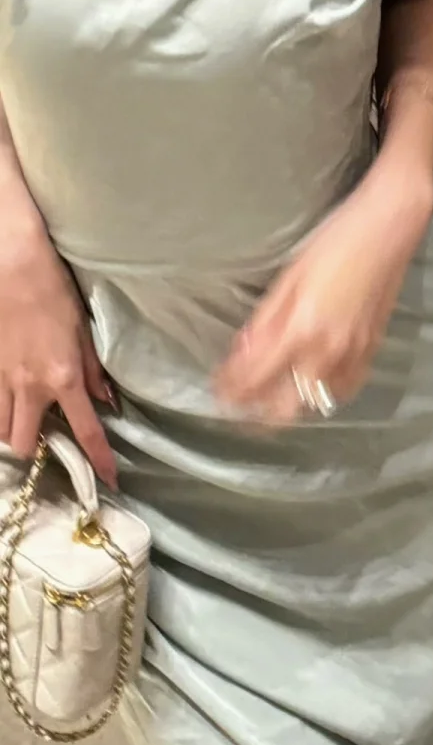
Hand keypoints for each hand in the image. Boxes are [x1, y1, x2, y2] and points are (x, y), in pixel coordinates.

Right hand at [0, 235, 116, 485]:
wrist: (8, 262)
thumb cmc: (52, 290)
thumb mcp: (83, 330)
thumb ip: (94, 371)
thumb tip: (107, 403)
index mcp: (63, 378)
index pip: (85, 431)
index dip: (99, 460)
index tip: (109, 481)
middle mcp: (30, 387)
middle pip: (23, 443)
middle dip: (34, 452)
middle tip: (48, 445)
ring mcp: (0, 379)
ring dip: (11, 436)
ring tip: (25, 428)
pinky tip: (6, 405)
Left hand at [216, 165, 432, 423]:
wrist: (387, 229)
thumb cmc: (335, 242)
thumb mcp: (290, 276)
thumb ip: (266, 319)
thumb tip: (242, 349)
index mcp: (301, 330)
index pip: (256, 377)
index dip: (232, 389)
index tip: (217, 390)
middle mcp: (327, 352)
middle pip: (285, 408)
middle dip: (258, 411)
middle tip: (240, 401)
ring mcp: (353, 356)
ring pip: (315, 403)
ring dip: (289, 404)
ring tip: (271, 395)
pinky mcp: (371, 351)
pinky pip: (344, 390)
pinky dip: (322, 393)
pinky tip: (312, 383)